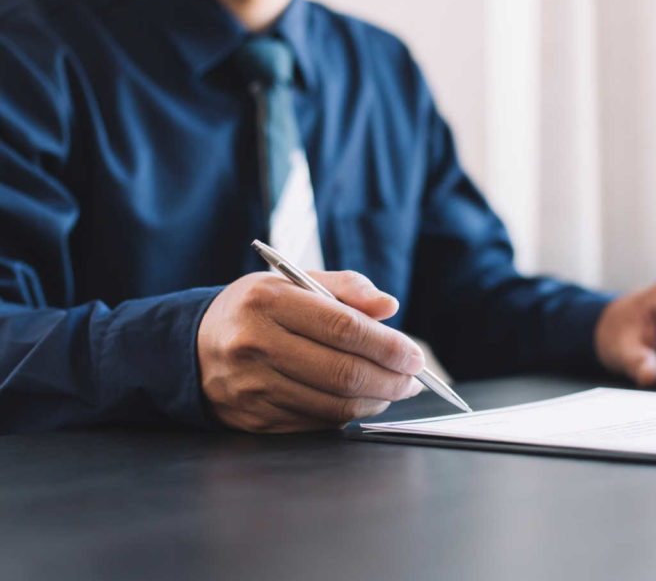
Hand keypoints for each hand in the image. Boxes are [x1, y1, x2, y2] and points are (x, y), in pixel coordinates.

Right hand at [197, 271, 423, 432]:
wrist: (192, 346)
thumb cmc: (255, 310)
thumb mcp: (292, 282)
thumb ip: (344, 287)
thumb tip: (388, 306)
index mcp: (268, 302)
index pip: (343, 328)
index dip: (388, 346)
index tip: (414, 355)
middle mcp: (255, 344)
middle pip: (342, 372)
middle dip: (390, 379)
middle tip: (412, 379)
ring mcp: (252, 387)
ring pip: (334, 404)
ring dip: (375, 401)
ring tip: (392, 390)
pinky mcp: (254, 419)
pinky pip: (316, 423)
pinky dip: (347, 415)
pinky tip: (359, 401)